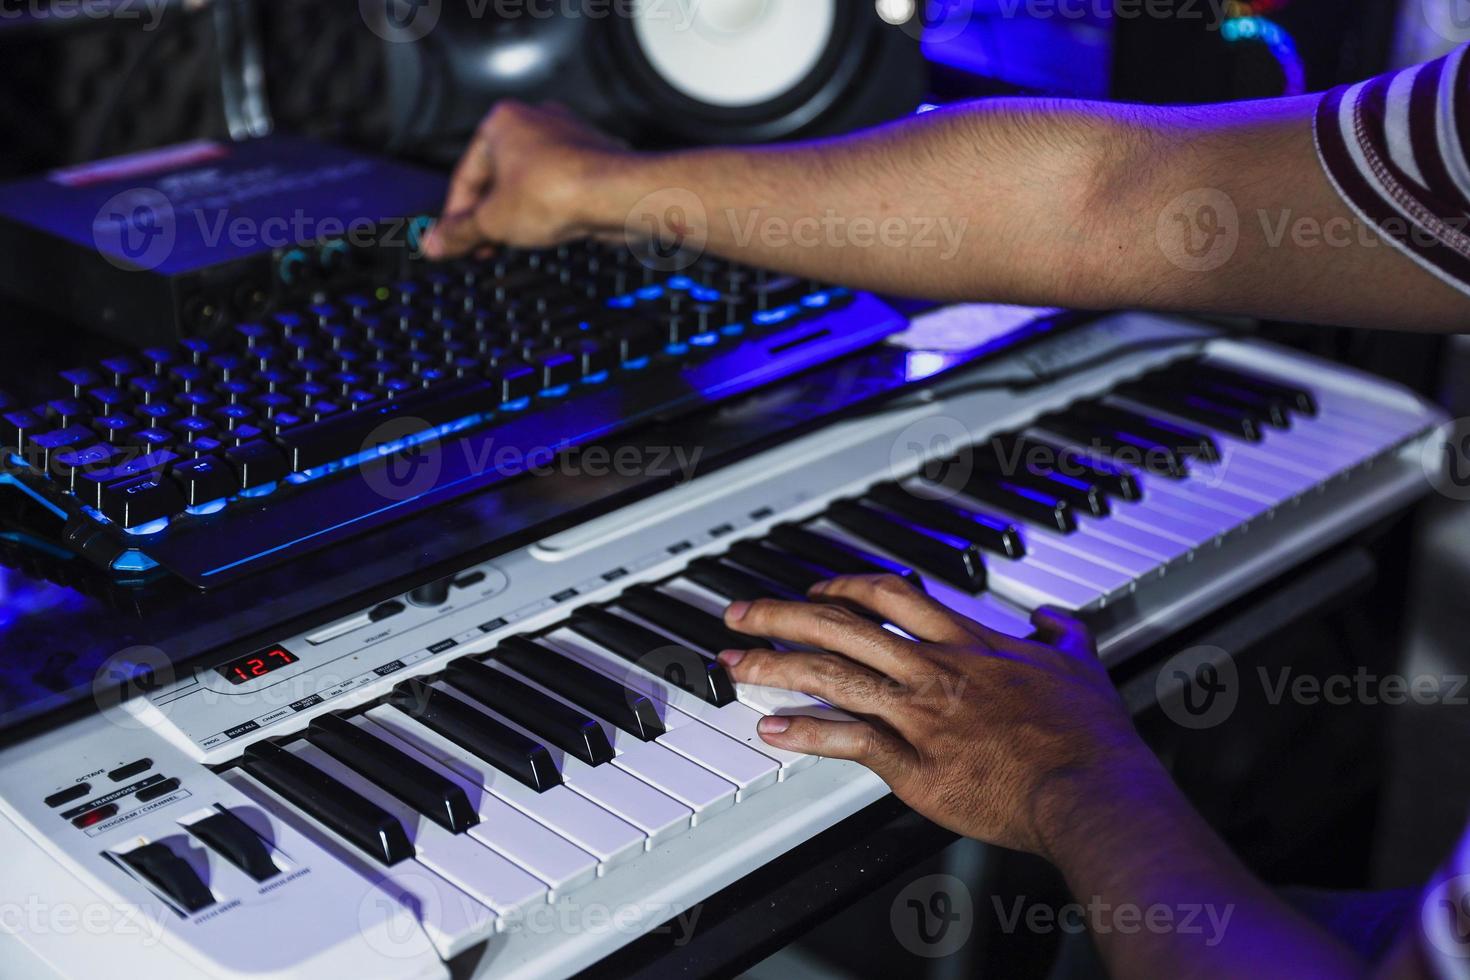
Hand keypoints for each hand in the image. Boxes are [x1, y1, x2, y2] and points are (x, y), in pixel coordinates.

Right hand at [423, 101, 633, 258]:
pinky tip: (548, 233)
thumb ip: (460, 232)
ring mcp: (568, 138)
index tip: (451, 242)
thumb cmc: (556, 192)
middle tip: (480, 247)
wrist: (617, 194)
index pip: (466, 174)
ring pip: (529, 183)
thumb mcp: (493, 221)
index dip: (455, 215)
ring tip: (513, 243)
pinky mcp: (593, 160)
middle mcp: (536, 121)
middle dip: (488, 216)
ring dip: (518, 214)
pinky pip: (559, 188)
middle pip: (498, 177)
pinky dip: (549, 210)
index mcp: (502, 121)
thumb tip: (435, 244)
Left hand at [716, 575, 1157, 857]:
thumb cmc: (1090, 738)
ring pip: (833, 676)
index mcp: (969, 644)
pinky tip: (772, 730)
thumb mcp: (1083, 667)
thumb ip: (1063, 636)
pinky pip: (848, 741)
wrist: (1093, 790)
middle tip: (741, 612)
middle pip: (842, 626)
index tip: (817, 590)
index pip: (891, 596)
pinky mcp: (916, 767)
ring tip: (735, 663)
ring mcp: (921, 717)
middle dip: (782, 614)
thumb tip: (1057, 619)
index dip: (844, 588)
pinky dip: (805, 734)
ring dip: (774, 666)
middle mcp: (935, 672)